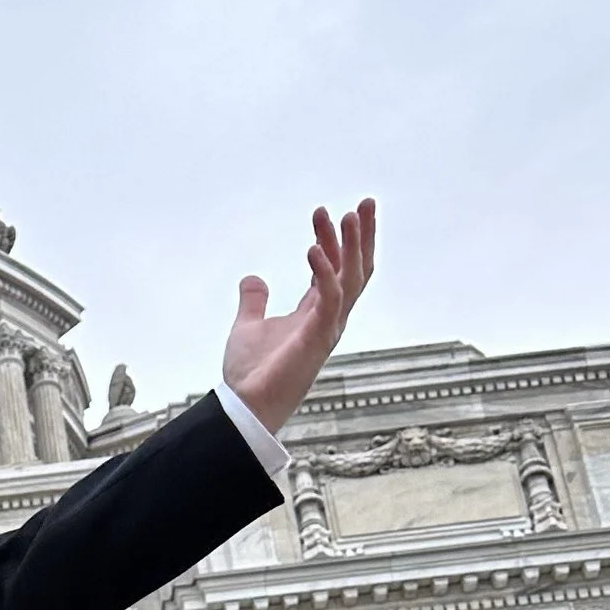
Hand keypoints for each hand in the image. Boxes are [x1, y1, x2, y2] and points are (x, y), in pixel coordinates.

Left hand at [222, 200, 376, 434]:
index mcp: (316, 312)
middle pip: (356, 269)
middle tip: (365, 203)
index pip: (336, 270)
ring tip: (348, 215)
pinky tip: (312, 249)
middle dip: (362, 236)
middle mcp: (329, 318)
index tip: (330, 212)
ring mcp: (327, 328)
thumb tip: (254, 278)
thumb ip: (255, 301)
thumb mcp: (249, 326)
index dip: (336, 241)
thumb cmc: (252, 373)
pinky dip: (324, 272)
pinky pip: (329, 298)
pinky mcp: (317, 338)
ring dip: (351, 246)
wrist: (244, 407)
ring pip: (351, 279)